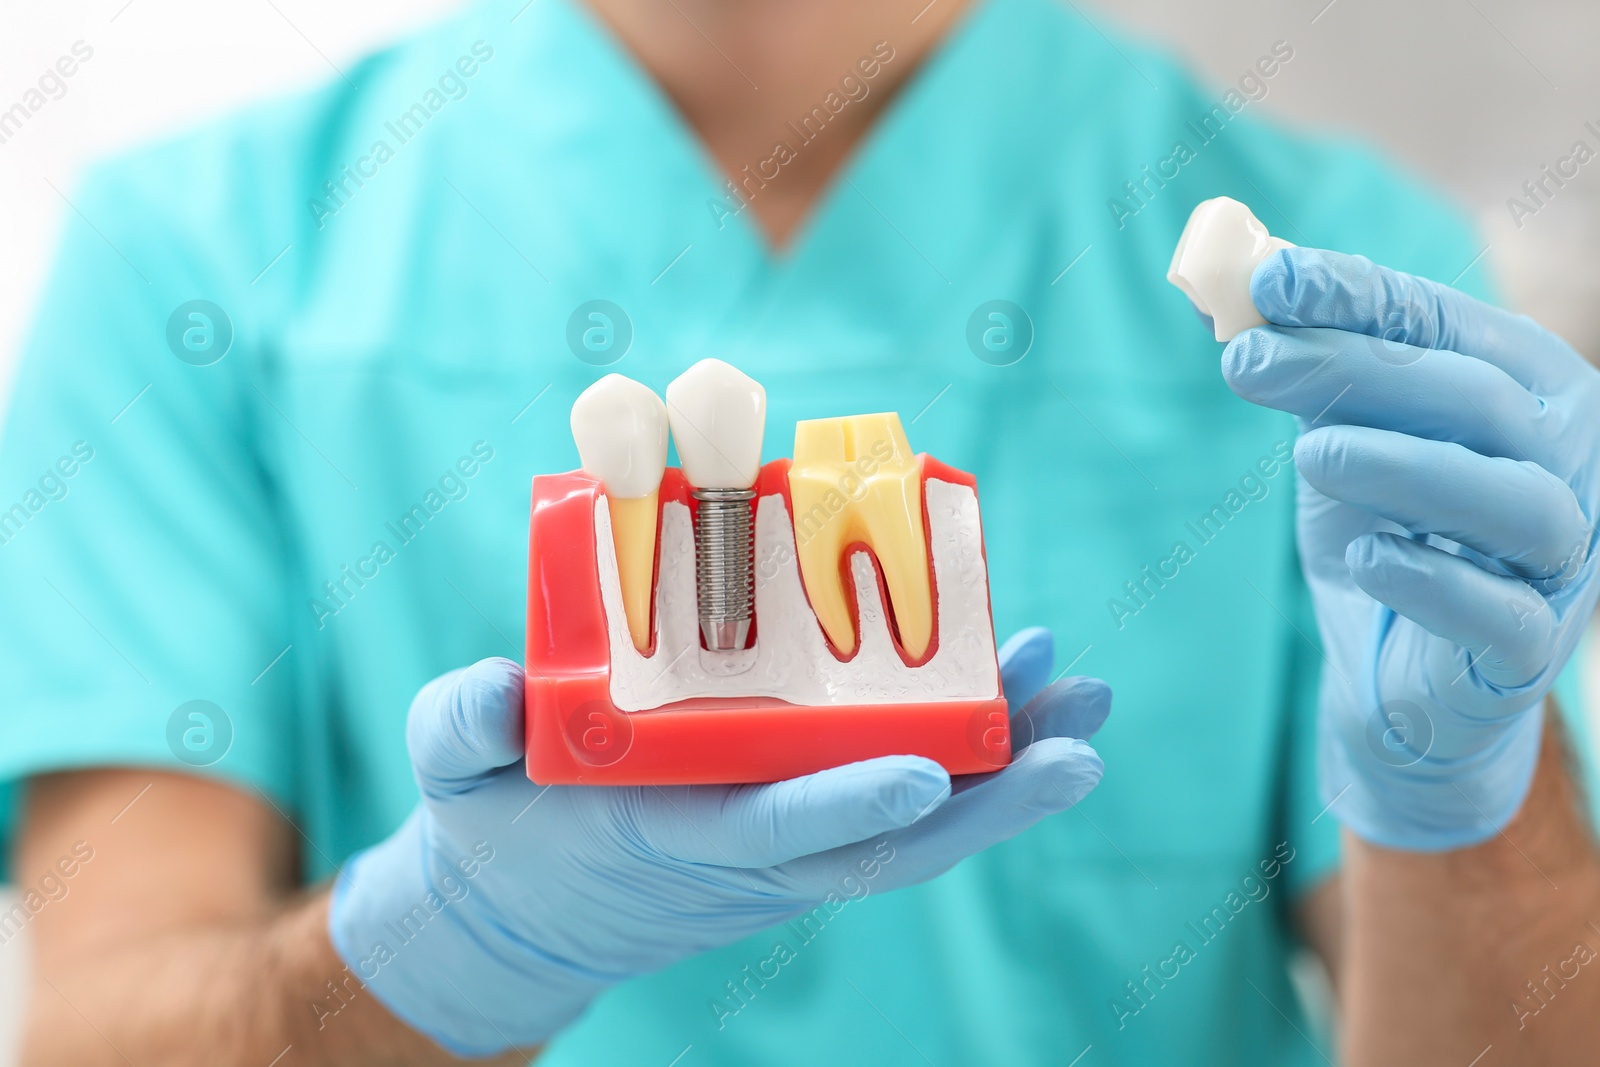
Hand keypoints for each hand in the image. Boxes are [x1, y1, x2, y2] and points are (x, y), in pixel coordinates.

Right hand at [327, 628, 1109, 1054]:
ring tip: (1084, 701)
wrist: (530, 911)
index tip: (930, 773)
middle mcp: (751, 854)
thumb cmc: (500, 822)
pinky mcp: (801, 825)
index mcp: (671, 834)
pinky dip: (970, 755)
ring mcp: (787, 846)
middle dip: (989, 801)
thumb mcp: (454, 770)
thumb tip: (493, 691)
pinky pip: (899, 801)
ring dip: (1004, 772)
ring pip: (915, 827)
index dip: (847, 806)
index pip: (769, 830)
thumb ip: (461, 724)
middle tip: (1080, 743)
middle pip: (888, 845)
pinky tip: (1021, 695)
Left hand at [1221, 247, 1598, 850]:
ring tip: (1311, 452)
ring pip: (1516, 501)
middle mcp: (1567, 464)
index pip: (1448, 326)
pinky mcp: (1527, 648)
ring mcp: (1560, 561)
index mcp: (1528, 390)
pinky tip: (1368, 556)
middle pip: (1479, 400)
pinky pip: (1502, 614)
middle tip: (1248, 361)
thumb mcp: (1339, 437)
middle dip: (1359, 370)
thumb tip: (1236, 282)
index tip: (1270, 278)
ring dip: (1410, 466)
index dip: (1360, 296)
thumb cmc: (1385, 532)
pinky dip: (1437, 580)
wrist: (1396, 677)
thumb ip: (1309, 367)